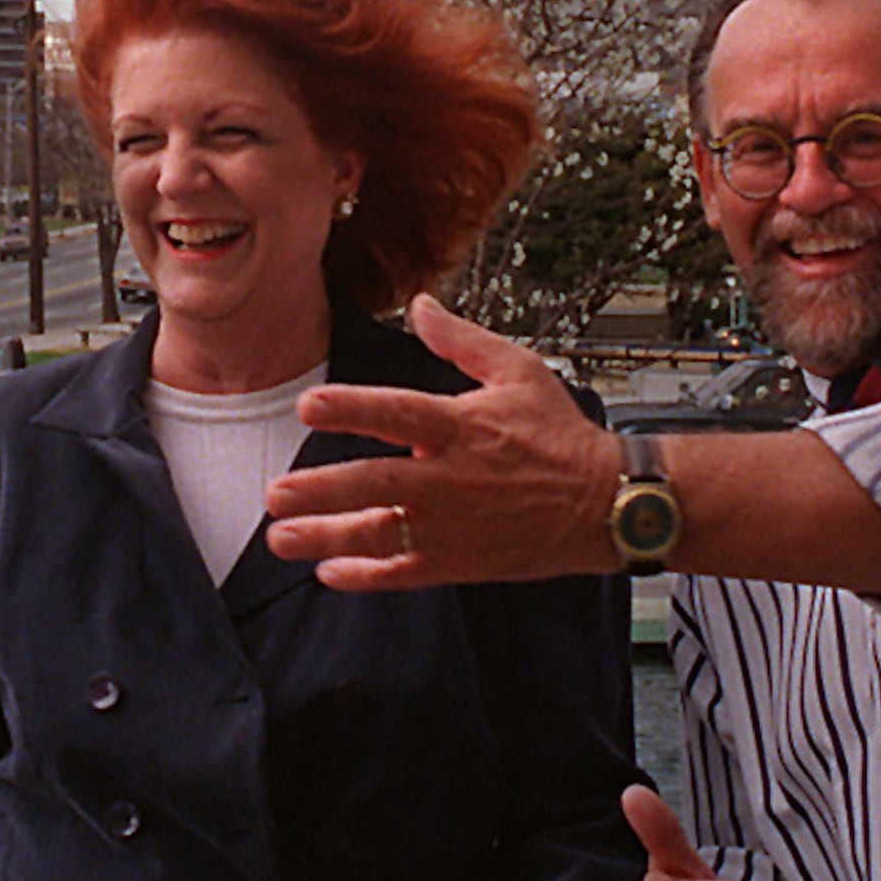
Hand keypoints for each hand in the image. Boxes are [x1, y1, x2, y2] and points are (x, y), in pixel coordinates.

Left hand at [267, 295, 621, 588]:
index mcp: (462, 426)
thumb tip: (421, 303)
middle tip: (275, 494)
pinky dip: (367, 577)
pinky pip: (406, 573)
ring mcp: (455, 525)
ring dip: (328, 538)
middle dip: (323, 491)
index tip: (308, 406)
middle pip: (378, 483)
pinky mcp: (462, 561)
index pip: (398, 413)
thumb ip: (461, 340)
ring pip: (382, 535)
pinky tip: (329, 573)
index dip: (352, 409)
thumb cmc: (560, 435)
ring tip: (282, 539)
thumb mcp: (518, 371)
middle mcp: (452, 478)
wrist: (604, 503)